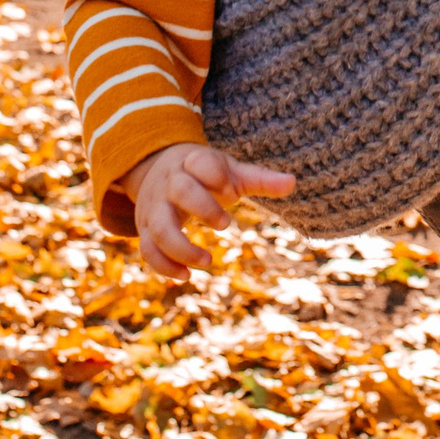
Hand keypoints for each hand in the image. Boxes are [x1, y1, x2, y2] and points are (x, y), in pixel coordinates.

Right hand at [123, 143, 295, 279]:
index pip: (200, 162)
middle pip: (180, 191)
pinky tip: (186, 276)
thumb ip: (259, 179)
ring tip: (207, 261)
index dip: (215, 175)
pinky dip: (164, 266)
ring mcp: (154, 207)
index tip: (232, 192)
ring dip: (181, 247)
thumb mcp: (230, 172)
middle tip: (226, 224)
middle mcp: (170, 183)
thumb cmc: (204, 174)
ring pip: (159, 227)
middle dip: (202, 207)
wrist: (157, 170)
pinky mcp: (146, 229)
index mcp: (191, 162)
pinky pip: (147, 250)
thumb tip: (293, 182)